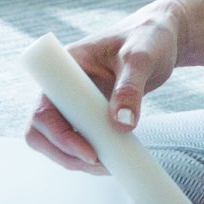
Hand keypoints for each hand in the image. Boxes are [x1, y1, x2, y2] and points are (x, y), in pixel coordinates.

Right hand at [25, 5, 182, 171]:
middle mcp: (62, 86)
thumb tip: (122, 125)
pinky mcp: (87, 113)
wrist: (162, 40)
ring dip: (76, 159)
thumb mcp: (141, 59)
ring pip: (56, 141)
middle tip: (102, 165)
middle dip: (66, 154)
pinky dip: (88, 155)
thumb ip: (131, 88)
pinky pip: (77, 140)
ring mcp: (73, 100)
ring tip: (110, 165)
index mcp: (65, 67)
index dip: (58, 136)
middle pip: (41, 131)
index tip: (90, 151)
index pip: (44, 109)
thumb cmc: (148, 38)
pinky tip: (111, 159)